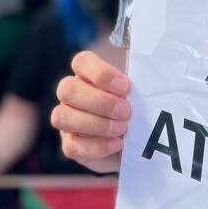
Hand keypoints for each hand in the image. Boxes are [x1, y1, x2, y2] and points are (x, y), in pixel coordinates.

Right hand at [52, 51, 129, 172]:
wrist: (136, 144)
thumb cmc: (136, 112)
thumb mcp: (139, 95)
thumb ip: (137, 86)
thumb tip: (144, 83)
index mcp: (87, 75)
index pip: (81, 62)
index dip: (101, 73)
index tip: (125, 87)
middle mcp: (71, 96)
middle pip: (67, 89)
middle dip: (100, 102)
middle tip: (126, 111)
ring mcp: (66, 120)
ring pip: (63, 117)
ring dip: (97, 124)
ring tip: (122, 128)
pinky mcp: (70, 145)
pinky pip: (72, 146)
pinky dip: (98, 146)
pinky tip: (117, 144)